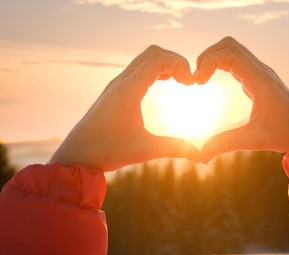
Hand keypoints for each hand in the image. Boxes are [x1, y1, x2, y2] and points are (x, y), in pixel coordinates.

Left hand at [49, 46, 199, 170]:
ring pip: (143, 60)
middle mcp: (121, 82)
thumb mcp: (144, 150)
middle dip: (175, 61)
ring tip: (180, 81)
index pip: (157, 59)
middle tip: (188, 81)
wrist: (76, 154)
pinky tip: (163, 84)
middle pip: (152, 53)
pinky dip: (154, 71)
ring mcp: (116, 85)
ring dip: (164, 64)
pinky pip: (137, 70)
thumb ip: (174, 148)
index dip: (180, 64)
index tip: (191, 83)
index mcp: (128, 90)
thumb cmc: (107, 152)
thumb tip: (199, 154)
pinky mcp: (114, 92)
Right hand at [196, 37, 288, 162]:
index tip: (198, 83)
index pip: (231, 54)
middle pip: (230, 45)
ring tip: (202, 78)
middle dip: (208, 55)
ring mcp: (261, 73)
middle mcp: (261, 71)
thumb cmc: (286, 134)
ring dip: (214, 58)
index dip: (209, 62)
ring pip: (234, 50)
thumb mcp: (254, 140)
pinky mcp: (259, 79)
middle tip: (196, 77)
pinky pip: (238, 61)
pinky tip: (213, 81)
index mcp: (261, 81)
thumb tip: (200, 155)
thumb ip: (225, 144)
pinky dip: (221, 65)